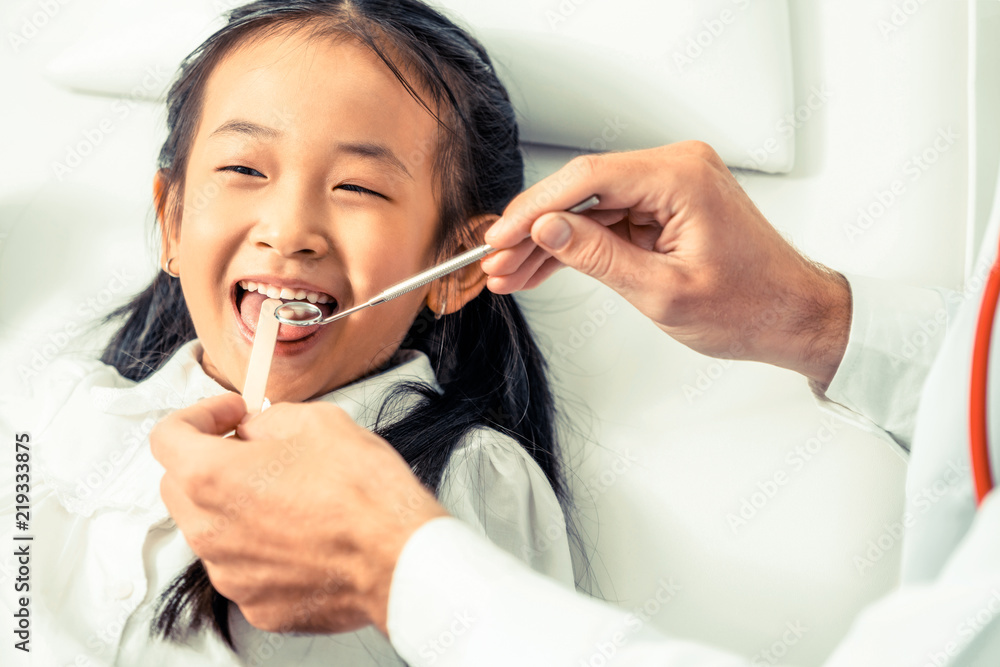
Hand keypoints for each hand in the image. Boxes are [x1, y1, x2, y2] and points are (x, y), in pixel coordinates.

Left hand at [150, 392, 448, 634]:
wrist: (399, 556)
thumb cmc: (365, 493)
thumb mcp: (317, 421)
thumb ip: (268, 420)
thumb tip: (256, 430)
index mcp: (212, 477)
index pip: (168, 437)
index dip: (199, 415)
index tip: (229, 416)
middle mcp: (209, 531)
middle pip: (179, 485)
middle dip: (209, 461)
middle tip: (255, 450)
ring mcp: (230, 574)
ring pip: (210, 529)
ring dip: (234, 506)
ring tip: (288, 495)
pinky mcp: (256, 604)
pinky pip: (242, 567)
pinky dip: (259, 547)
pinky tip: (302, 532)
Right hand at [482, 142, 850, 388]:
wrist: (792, 316)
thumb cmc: (750, 306)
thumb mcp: (662, 292)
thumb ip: (598, 257)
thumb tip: (547, 229)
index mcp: (681, 177)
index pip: (587, 179)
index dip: (535, 208)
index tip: (500, 237)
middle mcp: (677, 168)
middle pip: (583, 189)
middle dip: (535, 228)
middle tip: (497, 261)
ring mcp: (672, 185)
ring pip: (590, 207)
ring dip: (551, 241)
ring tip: (511, 272)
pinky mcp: (667, 206)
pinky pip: (610, 220)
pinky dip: (579, 245)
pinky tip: (543, 267)